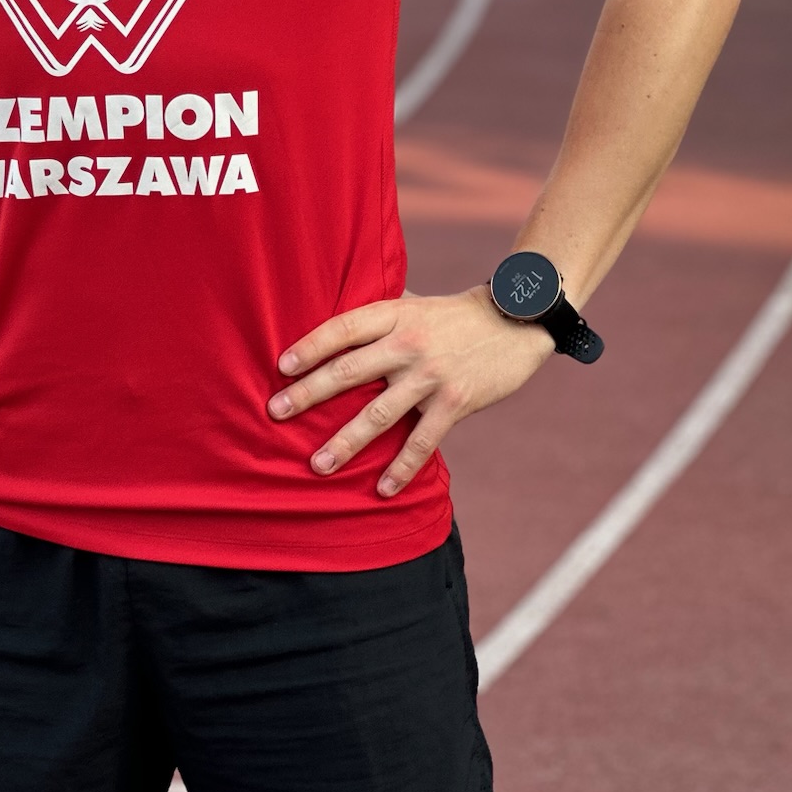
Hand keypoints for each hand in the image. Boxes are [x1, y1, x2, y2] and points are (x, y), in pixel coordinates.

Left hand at [268, 285, 553, 494]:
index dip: (310, 346)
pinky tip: (381, 489)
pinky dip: (401, 468)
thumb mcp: (414, 302)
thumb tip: (336, 323)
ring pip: (379, 414)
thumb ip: (379, 315)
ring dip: (345, 442)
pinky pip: (422, 441)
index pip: (342, 328)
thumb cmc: (454, 314)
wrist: (516, 320)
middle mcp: (407, 343)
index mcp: (393, 314)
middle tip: (275, 412)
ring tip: (317, 465)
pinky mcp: (455, 402)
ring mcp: (431, 375)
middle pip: (349, 371)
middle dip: (309, 393)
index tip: (281, 367)